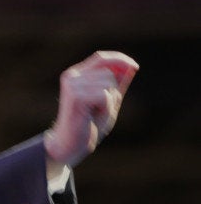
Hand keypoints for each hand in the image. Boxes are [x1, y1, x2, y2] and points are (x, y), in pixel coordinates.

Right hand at [44, 51, 138, 166]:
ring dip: (109, 101)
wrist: (69, 146)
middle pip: (108, 72)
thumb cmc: (88, 125)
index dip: (119, 59)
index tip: (135, 66)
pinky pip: (104, 95)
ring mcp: (72, 85)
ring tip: (95, 113)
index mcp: (76, 75)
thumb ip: (116, 85)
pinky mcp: (76, 96)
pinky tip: (93, 116)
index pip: (101, 57)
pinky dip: (105, 108)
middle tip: (99, 109)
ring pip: (108, 83)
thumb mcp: (107, 102)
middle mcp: (71, 76)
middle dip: (113, 90)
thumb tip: (130, 66)